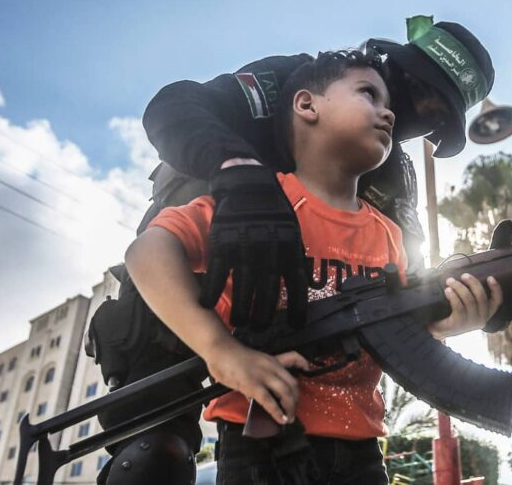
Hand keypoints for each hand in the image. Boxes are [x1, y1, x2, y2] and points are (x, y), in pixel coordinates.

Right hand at [203, 165, 308, 329]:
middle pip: (267, 292)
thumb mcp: (291, 231)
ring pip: (243, 287)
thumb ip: (294, 257)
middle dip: (264, 315)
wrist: (248, 184)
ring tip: (238, 324)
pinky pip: (218, 271)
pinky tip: (207, 303)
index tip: (295, 326)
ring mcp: (245, 246)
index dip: (297, 308)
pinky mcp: (224, 241)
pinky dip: (211, 290)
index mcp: (289, 248)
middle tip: (259, 329)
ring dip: (240, 309)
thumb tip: (303, 282)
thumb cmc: (273, 211)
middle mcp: (269, 251)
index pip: (296, 285)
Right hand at [203, 338, 310, 422]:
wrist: (220, 350)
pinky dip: (277, 411)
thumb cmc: (231, 357)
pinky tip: (280, 419)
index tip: (308, 369)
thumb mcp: (250, 364)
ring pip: (285, 392)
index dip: (303, 364)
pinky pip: (269, 400)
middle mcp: (272, 367)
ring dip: (290, 407)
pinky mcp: (252, 385)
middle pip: (292, 383)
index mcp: (271, 360)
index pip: (294, 358)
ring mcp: (263, 376)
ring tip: (289, 418)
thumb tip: (252, 397)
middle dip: (296, 399)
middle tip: (293, 410)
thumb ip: (255, 379)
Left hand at [428, 274, 502, 337]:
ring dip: (459, 287)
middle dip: (473, 283)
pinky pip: (458, 307)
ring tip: (450, 281)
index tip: (490, 277)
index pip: (497, 301)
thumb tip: (468, 276)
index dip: (496, 289)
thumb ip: (472, 295)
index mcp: (486, 313)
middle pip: (481, 297)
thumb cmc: (454, 313)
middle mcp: (482, 319)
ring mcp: (471, 323)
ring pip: (469, 300)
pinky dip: (453, 296)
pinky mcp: (459, 325)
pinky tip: (448, 290)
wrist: (439, 330)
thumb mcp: (467, 306)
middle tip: (464, 275)